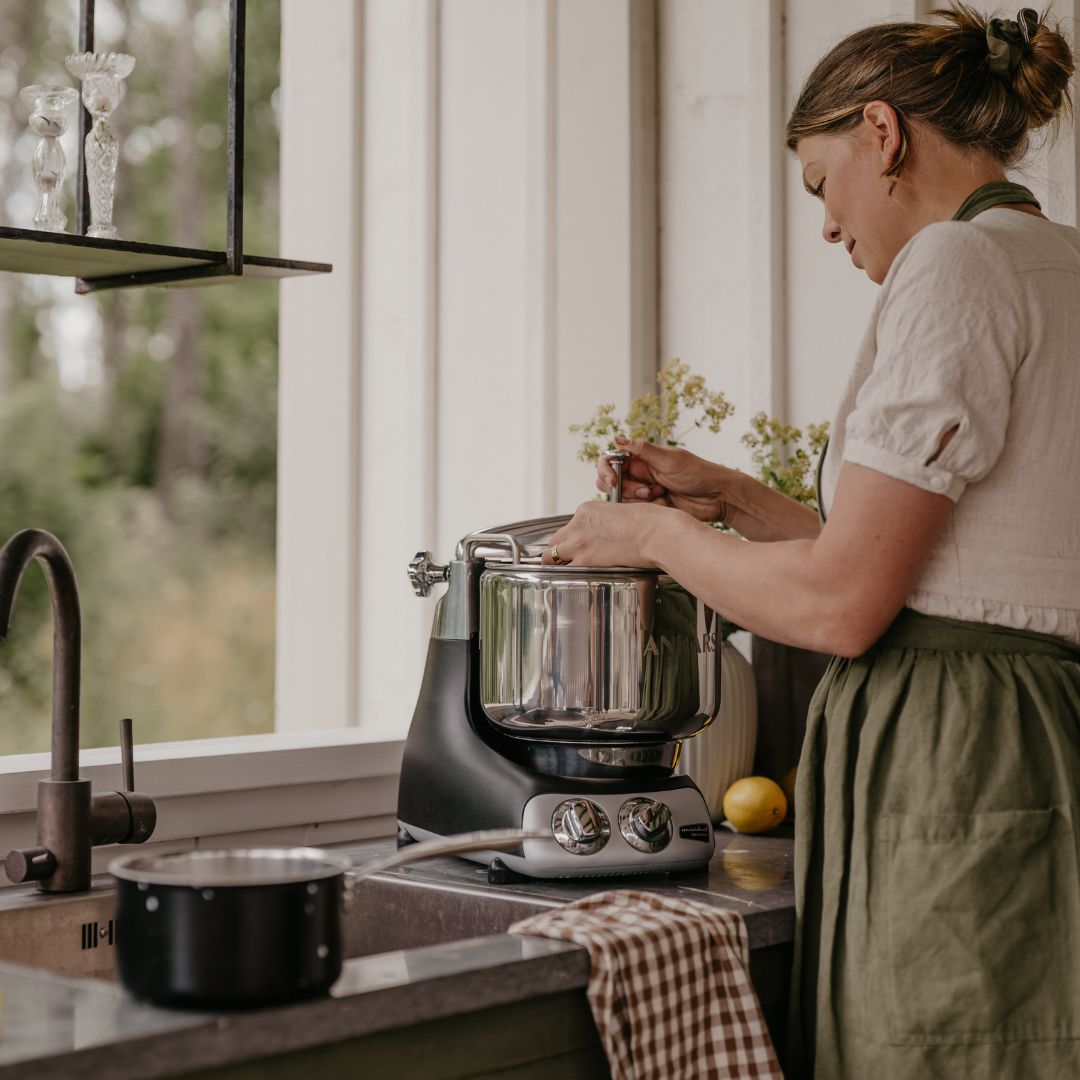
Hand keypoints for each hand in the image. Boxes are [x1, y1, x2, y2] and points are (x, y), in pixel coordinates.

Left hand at [541, 500, 675, 568]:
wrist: (657, 534)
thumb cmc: (650, 522)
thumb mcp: (621, 513)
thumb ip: (605, 524)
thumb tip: (604, 535)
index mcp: (586, 510)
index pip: (570, 527)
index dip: (573, 538)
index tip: (578, 546)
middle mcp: (578, 524)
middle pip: (555, 541)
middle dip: (559, 551)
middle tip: (564, 561)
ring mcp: (578, 543)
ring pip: (552, 556)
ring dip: (558, 564)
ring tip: (564, 573)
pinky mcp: (584, 561)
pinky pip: (566, 571)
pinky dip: (569, 576)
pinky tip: (575, 580)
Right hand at [596, 438, 736, 523]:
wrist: (718, 498)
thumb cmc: (698, 473)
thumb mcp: (669, 459)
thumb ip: (642, 450)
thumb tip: (617, 438)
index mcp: (642, 459)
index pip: (611, 461)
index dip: (606, 471)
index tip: (613, 481)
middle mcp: (640, 474)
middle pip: (612, 483)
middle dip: (625, 489)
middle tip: (645, 491)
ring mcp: (645, 492)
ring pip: (623, 499)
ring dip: (640, 500)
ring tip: (662, 495)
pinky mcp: (652, 508)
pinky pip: (637, 512)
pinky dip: (650, 509)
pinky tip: (666, 504)